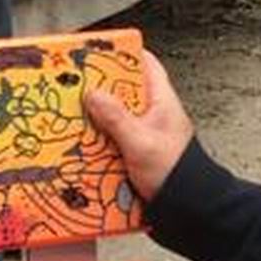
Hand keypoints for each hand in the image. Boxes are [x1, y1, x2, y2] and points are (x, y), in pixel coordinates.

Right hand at [84, 47, 194, 199]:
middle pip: (121, 92)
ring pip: (112, 119)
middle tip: (73, 88)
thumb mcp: (141, 142)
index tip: (98, 50)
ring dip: (94, 121)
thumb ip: (117, 118)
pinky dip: (96, 144)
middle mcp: (152, 115)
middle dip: (98, 91)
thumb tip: (93, 94)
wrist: (190, 210)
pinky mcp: (134, 156)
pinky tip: (80, 148)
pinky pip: (110, 142)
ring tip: (70, 118)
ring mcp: (142, 136)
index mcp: (162, 102)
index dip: (124, 53)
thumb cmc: (177, 173)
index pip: (145, 64)